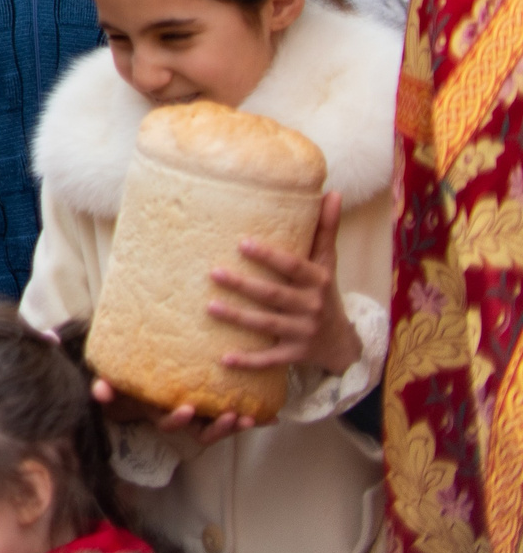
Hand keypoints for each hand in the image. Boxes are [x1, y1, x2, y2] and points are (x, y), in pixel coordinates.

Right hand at [90, 376, 253, 446]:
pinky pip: (233, 417)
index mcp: (159, 413)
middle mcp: (181, 420)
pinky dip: (252, 418)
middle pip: (202, 433)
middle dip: (218, 428)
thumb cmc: (127, 383)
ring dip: (236, 426)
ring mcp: (199, 417)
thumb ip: (105, 387)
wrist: (138, 384)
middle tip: (231, 417)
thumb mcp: (112, 384)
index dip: (178, 419)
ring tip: (250, 418)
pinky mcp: (213, 409)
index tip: (187, 408)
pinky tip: (272, 416)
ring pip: (219, 428)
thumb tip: (99, 392)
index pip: (169, 423)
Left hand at [214, 192, 359, 375]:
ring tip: (209, 307)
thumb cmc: (325, 292)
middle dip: (244, 285)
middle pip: (273, 295)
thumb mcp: (328, 263)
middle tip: (212, 272)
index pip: (292, 267)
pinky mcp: (295, 354)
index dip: (269, 257)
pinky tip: (223, 358)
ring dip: (238, 318)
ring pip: (267, 325)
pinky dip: (248, 361)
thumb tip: (331, 191)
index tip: (241, 243)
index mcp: (317, 281)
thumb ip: (325, 230)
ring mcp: (303, 333)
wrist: (343, 343)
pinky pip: (270, 358)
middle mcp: (311, 307)